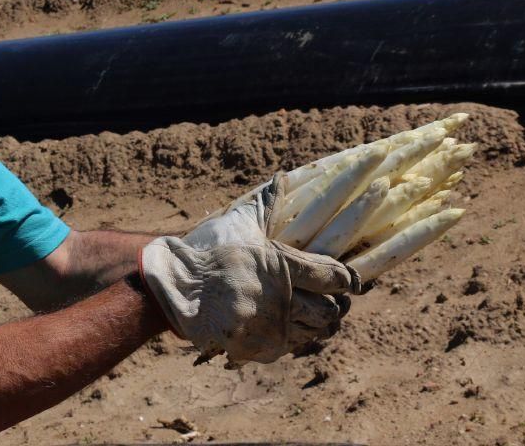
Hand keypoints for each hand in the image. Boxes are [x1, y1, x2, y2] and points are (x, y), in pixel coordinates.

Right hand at [140, 178, 359, 367]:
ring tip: (309, 315)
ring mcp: (269, 326)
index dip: (348, 279)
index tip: (350, 281)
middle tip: (332, 300)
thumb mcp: (239, 223)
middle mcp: (280, 297)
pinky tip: (285, 327)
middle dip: (336, 306)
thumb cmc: (208, 250)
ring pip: (314, 332)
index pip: (334, 276)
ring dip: (317, 324)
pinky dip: (293, 338)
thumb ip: (266, 204)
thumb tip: (281, 177)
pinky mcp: (257, 347)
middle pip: (331, 310)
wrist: (175, 285)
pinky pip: (290, 347)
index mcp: (281, 264)